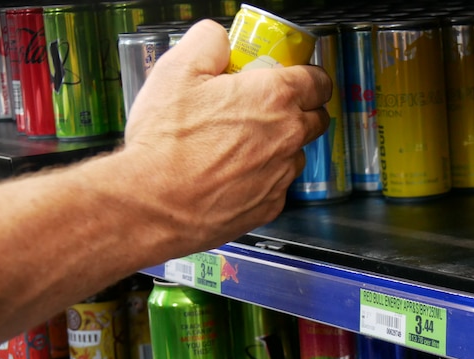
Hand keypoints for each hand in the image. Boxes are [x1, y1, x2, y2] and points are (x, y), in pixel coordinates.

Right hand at [123, 19, 330, 252]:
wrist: (154, 204)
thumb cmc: (166, 143)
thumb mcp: (177, 70)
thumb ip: (208, 43)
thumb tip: (219, 39)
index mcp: (274, 97)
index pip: (318, 81)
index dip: (309, 77)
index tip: (295, 78)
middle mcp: (287, 136)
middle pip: (316, 118)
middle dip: (300, 110)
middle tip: (266, 108)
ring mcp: (281, 174)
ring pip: (295, 153)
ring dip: (278, 146)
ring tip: (238, 145)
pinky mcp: (270, 205)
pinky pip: (276, 185)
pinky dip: (261, 178)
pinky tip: (231, 174)